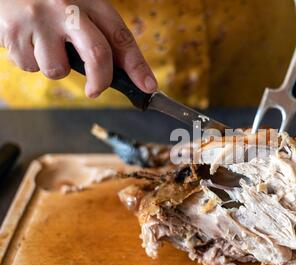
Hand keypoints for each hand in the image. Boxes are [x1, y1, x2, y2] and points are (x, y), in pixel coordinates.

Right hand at [0, 0, 156, 97]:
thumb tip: (121, 74)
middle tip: (96, 90)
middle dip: (101, 81)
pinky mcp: (14, 31)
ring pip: (58, 69)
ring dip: (56, 68)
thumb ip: (99, 35)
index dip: (138, 67)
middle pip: (97, 55)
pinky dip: (30, 62)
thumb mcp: (79, 7)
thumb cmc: (49, 0)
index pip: (121, 38)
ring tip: (46, 46)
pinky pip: (30, 66)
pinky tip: (28, 41)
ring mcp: (40, 20)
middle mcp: (67, 8)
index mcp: (91, 1)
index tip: (148, 86)